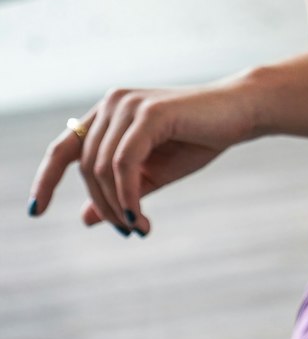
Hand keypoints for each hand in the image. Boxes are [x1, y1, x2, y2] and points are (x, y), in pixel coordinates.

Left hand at [28, 77, 256, 234]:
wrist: (239, 115)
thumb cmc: (201, 140)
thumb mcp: (154, 174)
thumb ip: (121, 192)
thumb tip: (86, 219)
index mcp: (107, 116)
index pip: (64, 150)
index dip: (45, 180)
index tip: (35, 211)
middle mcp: (110, 105)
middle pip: (87, 169)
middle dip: (106, 207)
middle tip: (131, 233)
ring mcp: (127, 107)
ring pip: (103, 169)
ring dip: (119, 207)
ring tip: (140, 229)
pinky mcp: (148, 114)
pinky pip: (125, 164)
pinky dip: (129, 195)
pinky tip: (140, 217)